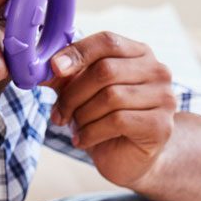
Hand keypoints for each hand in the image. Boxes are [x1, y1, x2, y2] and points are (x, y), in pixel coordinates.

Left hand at [43, 31, 177, 187]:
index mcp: (139, 54)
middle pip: (106, 70)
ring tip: (75, 128)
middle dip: (74, 93)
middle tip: (58, 113)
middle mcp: (157, 71)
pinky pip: (118, 121)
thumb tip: (37, 67)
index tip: (54, 68)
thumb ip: (64, 77)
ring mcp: (164, 98)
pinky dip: (91, 132)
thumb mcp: (81, 93)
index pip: (108, 42)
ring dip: (82, 115)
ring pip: (111, 97)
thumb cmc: (105, 121)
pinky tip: (83, 140)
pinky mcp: (161, 126)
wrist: (130, 159)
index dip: (78, 52)